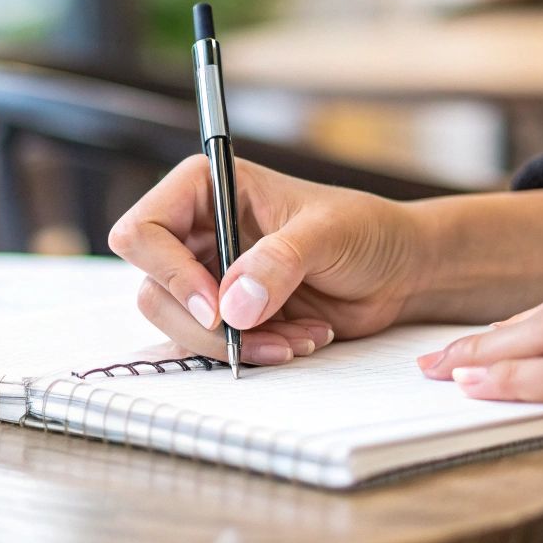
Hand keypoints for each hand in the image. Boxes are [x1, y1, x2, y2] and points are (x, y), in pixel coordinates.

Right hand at [108, 156, 425, 365]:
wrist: (398, 270)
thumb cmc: (366, 230)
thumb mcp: (328, 234)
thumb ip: (279, 262)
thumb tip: (234, 304)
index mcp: (205, 188)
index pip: (144, 230)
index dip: (170, 273)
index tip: (216, 307)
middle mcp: (198, 231)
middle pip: (153, 287)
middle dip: (204, 323)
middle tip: (253, 333)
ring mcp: (210, 275)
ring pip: (177, 324)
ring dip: (233, 344)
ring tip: (294, 336)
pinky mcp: (229, 314)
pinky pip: (212, 346)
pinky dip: (252, 353)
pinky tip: (297, 340)